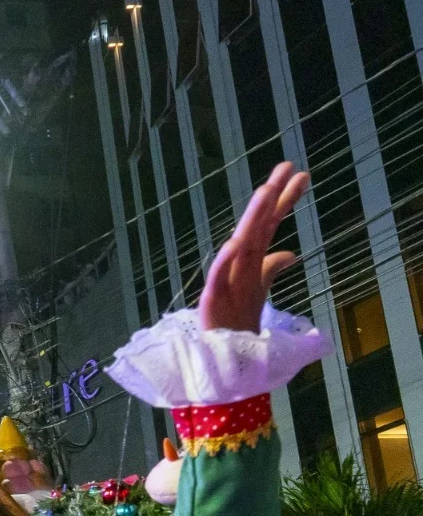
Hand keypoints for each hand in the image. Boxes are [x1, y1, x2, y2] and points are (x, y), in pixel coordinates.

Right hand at [200, 161, 308, 332]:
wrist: (222, 348)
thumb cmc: (236, 317)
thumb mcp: (258, 289)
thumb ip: (270, 268)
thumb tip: (291, 253)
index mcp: (251, 259)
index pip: (270, 224)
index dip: (285, 200)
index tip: (301, 175)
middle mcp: (240, 262)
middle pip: (258, 225)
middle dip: (270, 196)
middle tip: (284, 167)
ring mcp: (227, 277)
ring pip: (242, 243)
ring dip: (252, 217)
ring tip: (264, 192)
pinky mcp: (214, 297)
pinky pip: (219, 276)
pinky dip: (224, 262)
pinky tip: (231, 245)